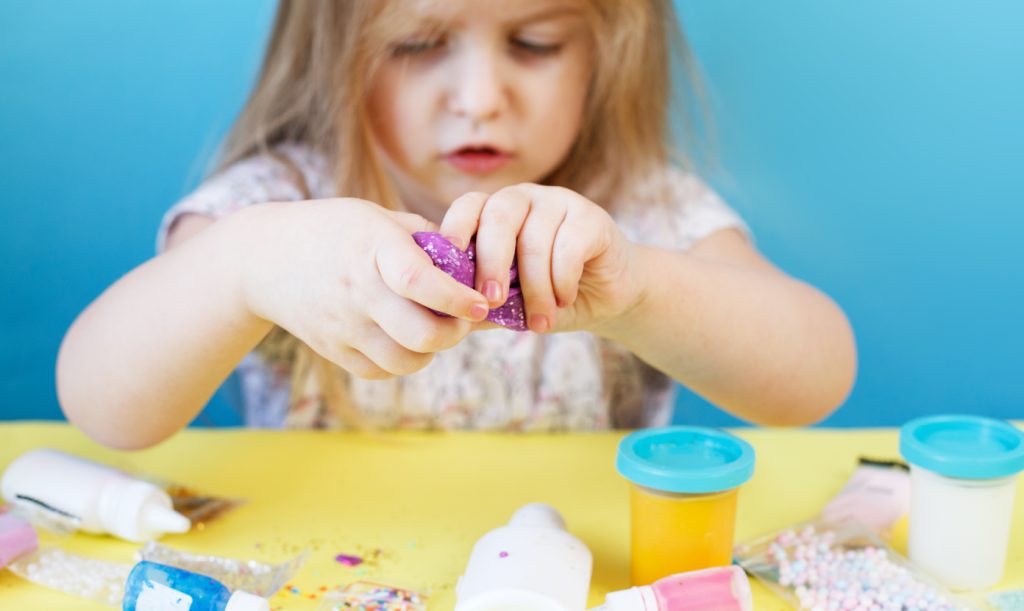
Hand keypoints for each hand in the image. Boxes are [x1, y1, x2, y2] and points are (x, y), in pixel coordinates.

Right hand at [237, 198, 489, 377]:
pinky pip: (383, 371)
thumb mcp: (377, 217)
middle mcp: (357, 291)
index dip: (456, 297)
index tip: (480, 303)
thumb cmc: (334, 231)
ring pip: (408, 361)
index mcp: (371, 248)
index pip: (418, 281)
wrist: (263, 259)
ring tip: (434, 326)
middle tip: (463, 318)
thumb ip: (424, 238)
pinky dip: (403, 359)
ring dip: (432, 349)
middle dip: (455, 332)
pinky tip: (402, 336)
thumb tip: (473, 263)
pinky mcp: (333, 350)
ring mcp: (343, 326)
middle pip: (421, 335)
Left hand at [439, 184, 643, 333]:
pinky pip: (568, 247)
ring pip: (534, 240)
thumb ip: (475, 303)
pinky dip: (562, 281)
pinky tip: (565, 300)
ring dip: (534, 288)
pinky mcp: (591, 217)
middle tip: (492, 300)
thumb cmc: (548, 296)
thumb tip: (437, 318)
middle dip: (491, 263)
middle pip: (498, 219)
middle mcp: (524, 198)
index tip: (449, 270)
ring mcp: (559, 202)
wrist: (607, 297)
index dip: (455, 231)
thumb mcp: (507, 303)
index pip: (468, 206)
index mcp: (495, 211)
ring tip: (539, 320)